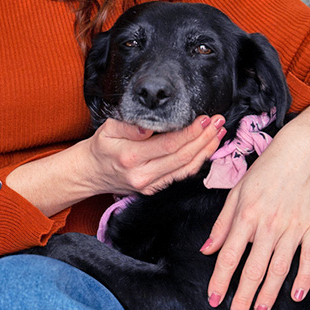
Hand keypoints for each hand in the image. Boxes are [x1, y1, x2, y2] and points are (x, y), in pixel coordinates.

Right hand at [6, 113, 225, 216]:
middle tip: (219, 121)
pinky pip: (181, 177)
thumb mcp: (108, 128)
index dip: (191, 132)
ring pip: (186, 169)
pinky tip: (207, 149)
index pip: (170, 144)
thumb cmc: (101, 146)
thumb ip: (129, 126)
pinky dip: (198, 162)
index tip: (205, 118)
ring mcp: (149, 186)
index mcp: (131, 157)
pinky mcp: (154, 191)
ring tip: (219, 133)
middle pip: (183, 157)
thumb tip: (151, 125)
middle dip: (205, 138)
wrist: (90, 173)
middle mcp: (142, 175)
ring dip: (206, 150)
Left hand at [200, 99, 309, 309]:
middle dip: (244, 297)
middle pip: (253, 268)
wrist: (302, 151)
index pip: (230, 255)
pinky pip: (309, 257)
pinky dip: (304, 278)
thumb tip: (208, 250)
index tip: (215, 300)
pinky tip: (297, 295)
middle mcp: (268, 224)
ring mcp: (293, 226)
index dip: (221, 280)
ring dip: (269, 293)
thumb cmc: (266, 171)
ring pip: (279, 268)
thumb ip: (223, 224)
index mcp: (246, 215)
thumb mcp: (237, 192)